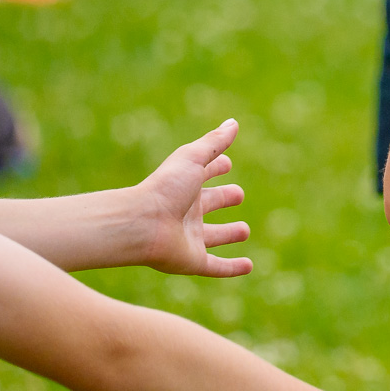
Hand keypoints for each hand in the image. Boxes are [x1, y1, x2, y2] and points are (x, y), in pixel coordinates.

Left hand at [133, 120, 252, 277]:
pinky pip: (216, 266)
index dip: (216, 167)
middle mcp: (188, 211)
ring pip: (214, 236)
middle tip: (237, 195)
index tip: (227, 163)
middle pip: (209, 203)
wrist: (141, 224)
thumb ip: (214, 142)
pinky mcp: (194, 260)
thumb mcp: (192, 159)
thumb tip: (233, 123)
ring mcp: (191, 237)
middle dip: (223, 198)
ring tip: (244, 231)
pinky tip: (249, 267)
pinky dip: (232, 268)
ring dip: (228, 234)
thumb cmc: (165, 188)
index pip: (205, 174)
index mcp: (187, 186)